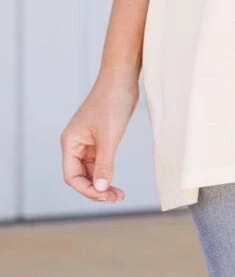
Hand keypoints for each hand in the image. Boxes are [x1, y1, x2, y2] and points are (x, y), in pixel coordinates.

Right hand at [60, 71, 139, 202]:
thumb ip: (104, 163)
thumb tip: (100, 188)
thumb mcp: (110, 136)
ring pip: (90, 171)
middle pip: (81, 177)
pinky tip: (115, 181)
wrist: (121, 78)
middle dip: (96, 190)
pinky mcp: (99, 138)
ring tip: (118, 195)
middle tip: (116, 198)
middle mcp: (75, 144)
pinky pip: (99, 162)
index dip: (87, 190)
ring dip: (102, 184)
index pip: (72, 176)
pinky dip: (106, 173)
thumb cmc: (112, 102)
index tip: (106, 195)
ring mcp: (87, 142)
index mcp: (70, 143)